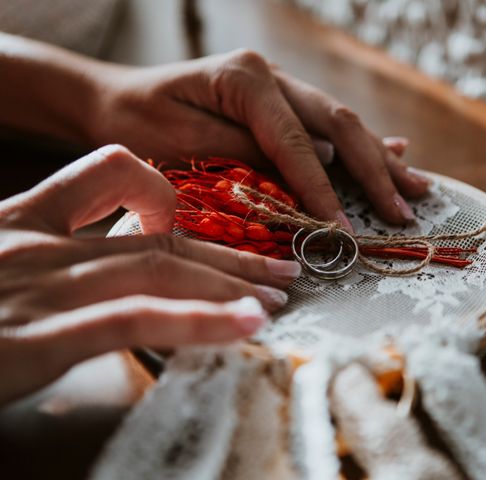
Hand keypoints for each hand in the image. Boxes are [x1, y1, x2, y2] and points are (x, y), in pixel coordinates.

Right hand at [0, 145, 300, 404]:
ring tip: (279, 294)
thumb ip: (45, 263)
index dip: (172, 198)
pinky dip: (198, 319)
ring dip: (230, 282)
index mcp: (21, 220)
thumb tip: (107, 273)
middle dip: (228, 251)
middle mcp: (37, 244)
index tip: (205, 228)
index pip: (115, 178)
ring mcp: (37, 287)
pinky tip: (245, 325)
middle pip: (158, 233)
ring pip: (159, 268)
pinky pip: (135, 319)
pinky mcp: (35, 338)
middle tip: (279, 265)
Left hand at [89, 50, 430, 226]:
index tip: (343, 231)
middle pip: (337, 126)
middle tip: (403, 211)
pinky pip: (328, 127)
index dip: (323, 190)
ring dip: (380, 160)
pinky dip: (363, 147)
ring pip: (342, 125)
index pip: (298, 143)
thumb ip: (245, 157)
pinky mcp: (281, 104)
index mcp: (247, 79)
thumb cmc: (137, 123)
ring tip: (417, 187)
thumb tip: (308, 176)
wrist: (114, 100)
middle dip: (373, 174)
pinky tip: (395, 153)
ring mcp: (281, 87)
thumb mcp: (182, 144)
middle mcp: (273, 77)